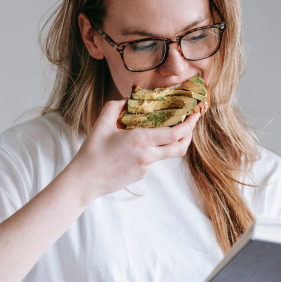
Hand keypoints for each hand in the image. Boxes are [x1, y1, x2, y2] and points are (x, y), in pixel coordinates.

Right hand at [67, 99, 199, 199]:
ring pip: (164, 153)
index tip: (195, 115)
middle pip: (179, 148)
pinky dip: (150, 151)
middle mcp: (147, 155)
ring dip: (167, 142)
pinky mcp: (141, 175)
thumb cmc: (92, 152)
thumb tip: (128, 100)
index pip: (174, 134)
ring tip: (161, 130)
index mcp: (141, 140)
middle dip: (188, 135)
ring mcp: (146, 168)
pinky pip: (151, 160)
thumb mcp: (102, 123)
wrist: (85, 181)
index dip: (188, 124)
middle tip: (189, 123)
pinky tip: (135, 147)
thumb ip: (115, 106)